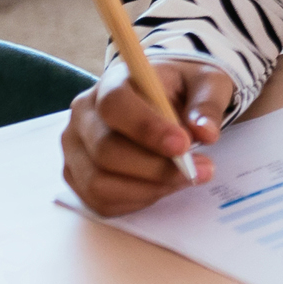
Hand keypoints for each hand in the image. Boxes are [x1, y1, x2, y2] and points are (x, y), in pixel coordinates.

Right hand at [61, 60, 231, 215]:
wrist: (164, 99)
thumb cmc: (183, 89)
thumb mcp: (206, 83)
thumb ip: (207, 104)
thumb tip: (205, 133)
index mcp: (112, 83)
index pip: (114, 104)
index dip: (146, 128)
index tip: (183, 145)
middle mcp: (84, 116)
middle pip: (105, 150)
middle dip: (156, 167)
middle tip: (200, 170)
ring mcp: (75, 149)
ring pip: (100, 181)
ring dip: (149, 188)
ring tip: (186, 178)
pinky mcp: (78, 177)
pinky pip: (101, 200)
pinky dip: (138, 199)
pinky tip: (164, 186)